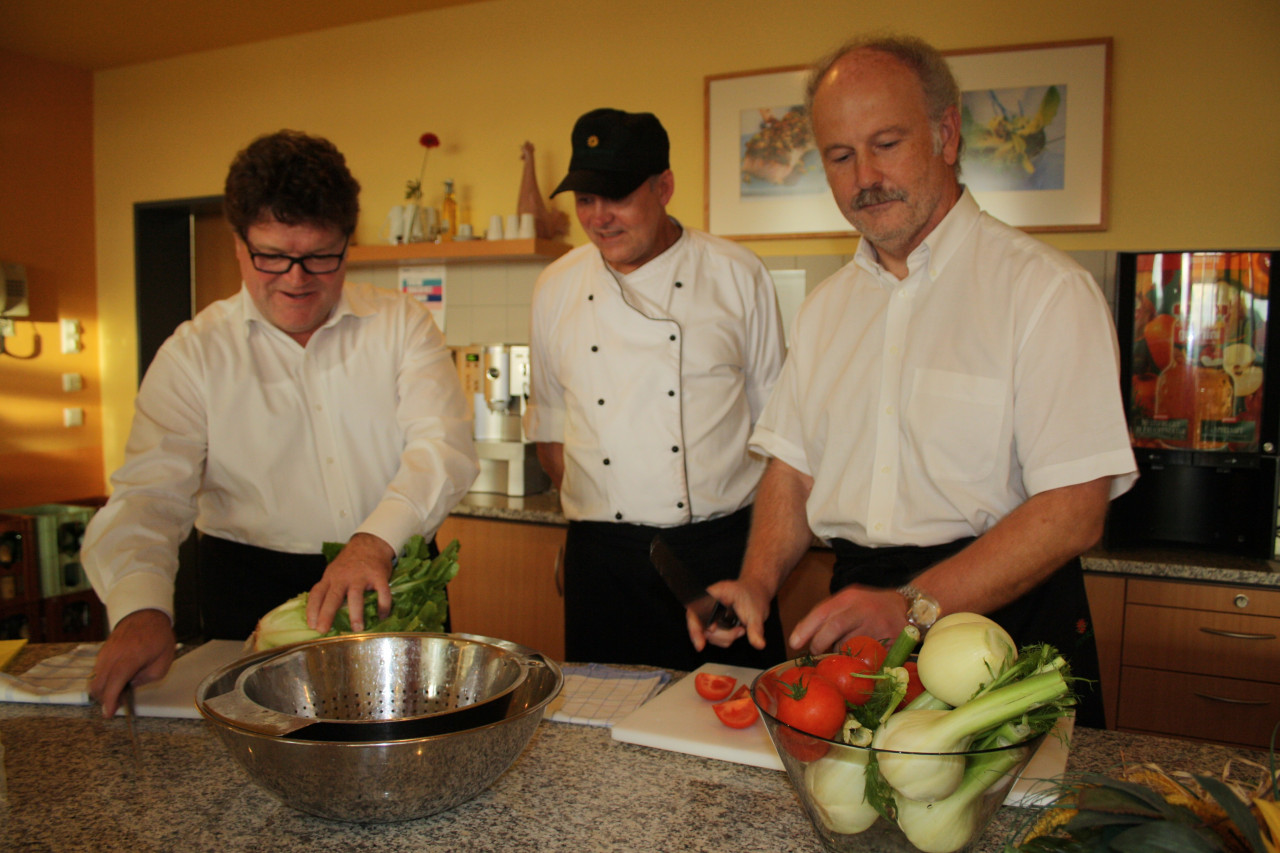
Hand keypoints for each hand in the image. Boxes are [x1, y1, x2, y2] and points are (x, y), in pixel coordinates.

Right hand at [87, 609, 175, 717]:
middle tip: (117, 704)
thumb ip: (146, 678)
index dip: (110, 700)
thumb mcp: (163, 662)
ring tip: (120, 689)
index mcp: (131, 657)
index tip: (108, 713)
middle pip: (99, 684)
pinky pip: (97, 670)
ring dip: (103, 689)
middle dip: (104, 699)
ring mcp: (105, 652)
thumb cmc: (158, 637)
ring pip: (95, 678)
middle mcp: (113, 655)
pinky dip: (103, 679)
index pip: (115, 682)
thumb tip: (129, 687)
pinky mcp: (102, 651)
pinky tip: (116, 679)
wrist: (145, 615)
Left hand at [306, 533, 395, 632]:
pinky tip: (382, 616)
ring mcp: (361, 576)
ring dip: (356, 613)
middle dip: (326, 614)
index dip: (312, 610)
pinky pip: (382, 592)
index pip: (317, 593)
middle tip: (323, 630)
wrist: (370, 543)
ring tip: (357, 629)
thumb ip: (329, 588)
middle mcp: (344, 577)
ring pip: (356, 596)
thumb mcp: (334, 571)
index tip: (311, 625)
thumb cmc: (350, 562)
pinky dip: (383, 605)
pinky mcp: (378, 575)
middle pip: (333, 596)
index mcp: (330, 577)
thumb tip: (321, 614)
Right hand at [685, 577, 772, 651]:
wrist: (756, 593)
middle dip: (721, 636)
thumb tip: (758, 644)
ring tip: (741, 630)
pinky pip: (712, 637)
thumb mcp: (756, 613)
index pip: (696, 611)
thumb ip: (755, 629)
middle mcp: (707, 603)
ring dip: (725, 638)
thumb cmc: (754, 596)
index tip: (700, 644)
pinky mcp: (712, 621)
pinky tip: (736, 631)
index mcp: (714, 593)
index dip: (695, 628)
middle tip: (740, 631)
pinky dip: (725, 639)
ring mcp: (708, 613)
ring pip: (707, 634)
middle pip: (701, 627)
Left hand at [789, 585, 907, 653]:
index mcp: (848, 597)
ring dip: (838, 653)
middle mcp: (862, 608)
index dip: (805, 629)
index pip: (822, 612)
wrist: (906, 607)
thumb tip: (800, 638)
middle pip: (834, 627)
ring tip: (838, 653)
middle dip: (820, 643)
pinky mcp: (889, 641)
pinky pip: (866, 656)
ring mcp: (877, 624)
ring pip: (849, 644)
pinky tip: (854, 660)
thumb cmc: (869, 607)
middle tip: (815, 653)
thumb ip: (827, 615)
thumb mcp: (848, 602)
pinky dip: (856, 661)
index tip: (794, 644)